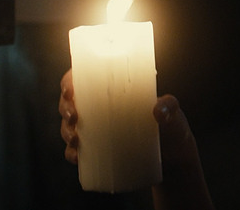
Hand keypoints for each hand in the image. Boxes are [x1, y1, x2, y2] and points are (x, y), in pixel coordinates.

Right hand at [58, 69, 194, 166]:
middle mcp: (102, 108)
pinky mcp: (99, 151)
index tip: (70, 89)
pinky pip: (78, 151)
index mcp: (115, 91)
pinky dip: (72, 154)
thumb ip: (170, 107)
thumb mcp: (174, 115)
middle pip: (71, 102)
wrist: (175, 161)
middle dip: (65, 107)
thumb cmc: (173, 130)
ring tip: (75, 139)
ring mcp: (99, 130)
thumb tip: (158, 109)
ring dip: (66, 131)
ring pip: (70, 126)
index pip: (85, 78)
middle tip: (74, 116)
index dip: (70, 81)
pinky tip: (75, 157)